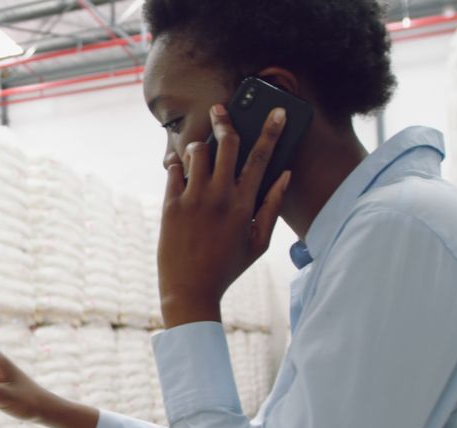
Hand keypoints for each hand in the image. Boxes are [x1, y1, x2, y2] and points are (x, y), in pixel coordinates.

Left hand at [157, 104, 291, 328]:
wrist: (190, 290)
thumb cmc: (227, 267)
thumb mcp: (258, 242)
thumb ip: (272, 207)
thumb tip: (285, 175)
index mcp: (245, 204)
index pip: (261, 157)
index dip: (270, 131)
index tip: (275, 111)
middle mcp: (220, 196)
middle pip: (227, 144)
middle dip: (226, 120)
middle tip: (221, 109)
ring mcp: (193, 199)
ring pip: (197, 151)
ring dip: (200, 145)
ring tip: (200, 152)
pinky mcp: (171, 205)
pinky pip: (173, 170)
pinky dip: (177, 164)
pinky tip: (180, 167)